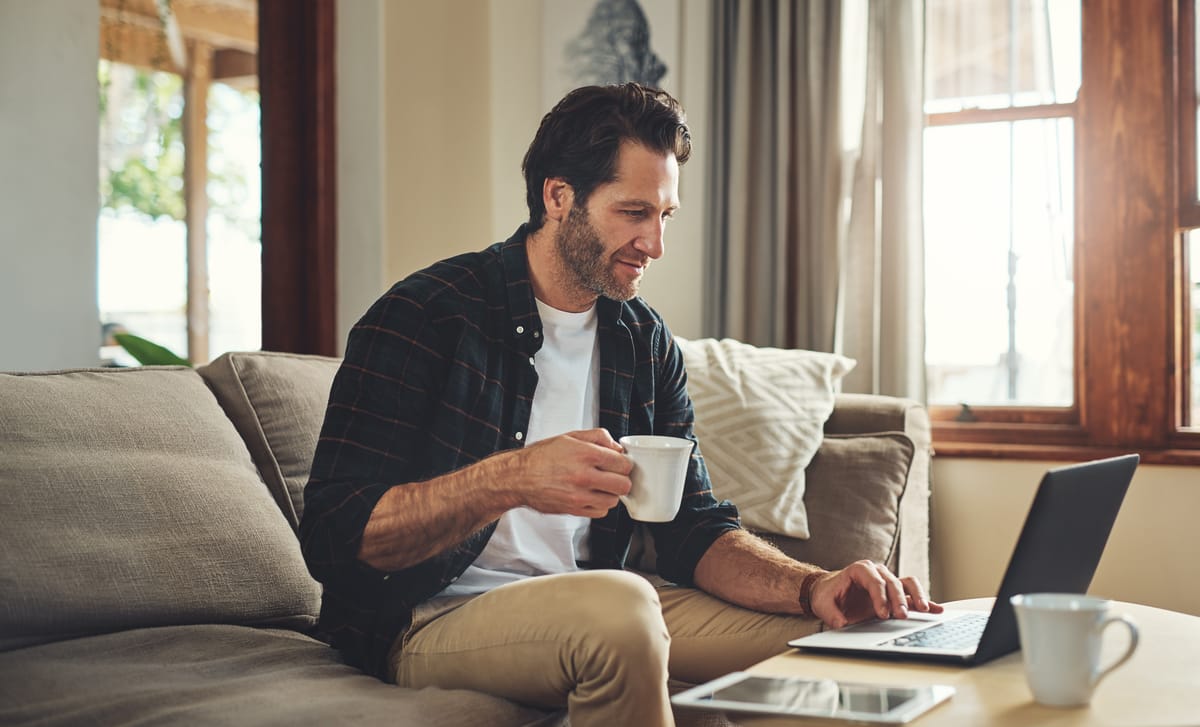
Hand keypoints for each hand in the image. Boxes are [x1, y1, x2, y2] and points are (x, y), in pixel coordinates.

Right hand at [509, 428, 631, 517]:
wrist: (518, 477)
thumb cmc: (541, 457)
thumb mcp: (570, 437)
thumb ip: (597, 437)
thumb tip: (616, 447)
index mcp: (585, 454)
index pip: (623, 463)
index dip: (624, 463)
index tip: (619, 463)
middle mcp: (584, 476)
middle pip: (623, 485)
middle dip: (621, 479)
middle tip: (614, 475)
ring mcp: (579, 495)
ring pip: (614, 500)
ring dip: (611, 493)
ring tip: (600, 486)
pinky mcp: (574, 510)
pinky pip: (600, 512)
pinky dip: (599, 505)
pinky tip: (591, 495)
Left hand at [809, 560, 942, 628]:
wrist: (830, 592)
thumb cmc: (828, 595)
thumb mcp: (823, 604)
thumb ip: (831, 614)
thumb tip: (841, 624)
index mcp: (860, 570)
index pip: (875, 581)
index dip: (880, 597)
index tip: (882, 614)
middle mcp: (877, 572)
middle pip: (893, 583)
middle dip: (898, 600)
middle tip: (901, 616)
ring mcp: (888, 581)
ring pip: (907, 583)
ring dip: (916, 596)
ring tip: (923, 610)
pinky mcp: (895, 593)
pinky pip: (913, 593)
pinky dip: (925, 600)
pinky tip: (936, 609)